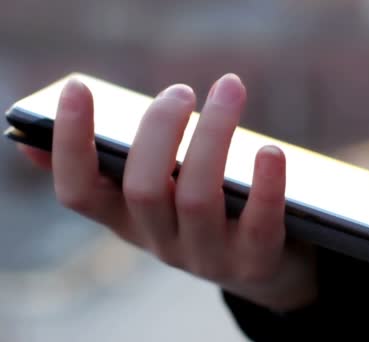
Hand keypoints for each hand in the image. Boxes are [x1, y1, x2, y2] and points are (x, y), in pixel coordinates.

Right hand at [19, 74, 316, 311]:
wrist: (258, 265)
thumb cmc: (203, 209)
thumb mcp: (157, 194)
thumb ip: (117, 168)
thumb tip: (36, 140)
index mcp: (127, 221)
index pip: (79, 193)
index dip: (71, 144)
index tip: (78, 88)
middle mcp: (160, 243)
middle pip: (143, 189)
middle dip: (159, 130)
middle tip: (181, 90)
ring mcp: (207, 256)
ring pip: (197, 199)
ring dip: (213, 136)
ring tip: (229, 88)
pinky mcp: (254, 260)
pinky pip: (259, 222)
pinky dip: (265, 184)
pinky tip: (270, 152)